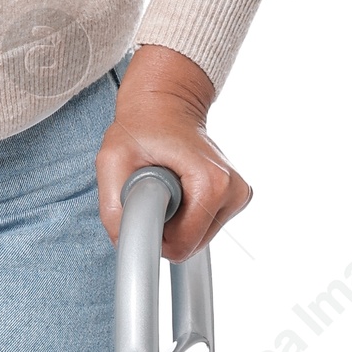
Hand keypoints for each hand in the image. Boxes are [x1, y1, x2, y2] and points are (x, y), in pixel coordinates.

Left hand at [95, 45, 250, 260]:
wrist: (167, 105)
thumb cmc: (141, 128)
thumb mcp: (112, 161)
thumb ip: (112, 207)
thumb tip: (124, 242)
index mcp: (212, 183)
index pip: (181, 245)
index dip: (153, 234)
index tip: (142, 205)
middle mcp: (233, 190)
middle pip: (190, 245)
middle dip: (164, 227)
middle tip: (153, 191)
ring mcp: (238, 195)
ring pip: (196, 240)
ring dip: (174, 222)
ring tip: (166, 186)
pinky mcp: (236, 199)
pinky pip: (203, 228)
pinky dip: (185, 217)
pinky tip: (180, 189)